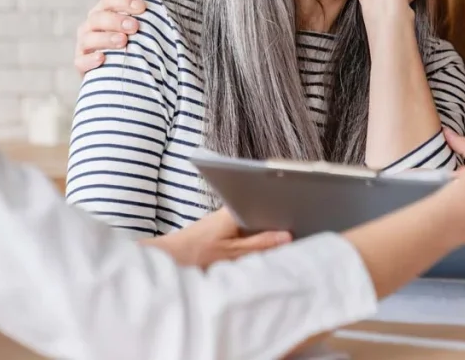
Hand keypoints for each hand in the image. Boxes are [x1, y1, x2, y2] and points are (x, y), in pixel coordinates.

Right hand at [74, 0, 145, 73]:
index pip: (109, 0)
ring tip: (123, 41)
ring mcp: (83, 45)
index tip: (142, 7)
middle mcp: (90, 26)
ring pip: (88, 38)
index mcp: (103, 12)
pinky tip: (102, 58)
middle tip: (134, 26)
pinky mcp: (81, 64)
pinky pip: (80, 61)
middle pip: (98, 18)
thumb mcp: (134, 24)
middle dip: (117, 20)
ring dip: (106, 38)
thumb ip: (137, 7)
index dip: (124, 1)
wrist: (117, 70)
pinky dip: (90, 60)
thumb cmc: (128, 42)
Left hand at [150, 208, 292, 268]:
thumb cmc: (196, 255)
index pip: (266, 203)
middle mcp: (230, 209)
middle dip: (275, 224)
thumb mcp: (233, 254)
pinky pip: (244, 231)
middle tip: (291, 236)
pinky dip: (251, 241)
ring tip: (275, 246)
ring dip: (262, 235)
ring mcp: (225, 219)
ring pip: (253, 223)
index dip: (283, 210)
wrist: (166, 261)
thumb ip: (261, 245)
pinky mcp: (221, 230)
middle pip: (261, 212)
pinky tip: (255, 252)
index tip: (299, 219)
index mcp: (235, 209)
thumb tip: (288, 236)